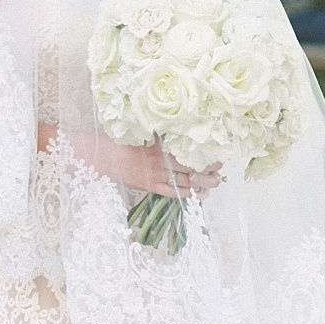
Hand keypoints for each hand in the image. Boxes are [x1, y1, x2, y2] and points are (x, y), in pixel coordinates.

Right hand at [101, 139, 223, 199]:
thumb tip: (182, 129)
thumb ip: (162, 134)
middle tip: (220, 171)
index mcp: (160, 146)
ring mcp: (156, 176)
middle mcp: (160, 161)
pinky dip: (187, 194)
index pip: (188, 152)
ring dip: (201, 184)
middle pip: (190, 168)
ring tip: (214, 183)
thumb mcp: (144, 133)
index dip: (205, 156)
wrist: (104, 156)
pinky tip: (197, 194)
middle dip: (208, 171)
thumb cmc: (124, 141)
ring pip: (184, 183)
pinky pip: (173, 193)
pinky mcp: (150, 187)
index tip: (218, 156)